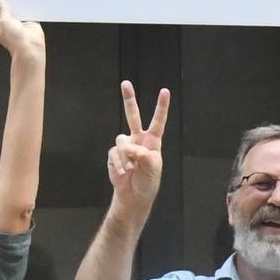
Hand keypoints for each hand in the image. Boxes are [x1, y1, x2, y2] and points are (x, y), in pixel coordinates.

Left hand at [0, 0, 45, 60]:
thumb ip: (2, 10)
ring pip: (14, 11)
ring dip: (14, 5)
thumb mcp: (4, 21)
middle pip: (2, 12)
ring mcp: (17, 24)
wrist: (31, 47)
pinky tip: (24, 1)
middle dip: (2, 4)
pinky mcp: (27, 23)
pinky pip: (25, 12)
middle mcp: (6, 26)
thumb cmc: (15, 41)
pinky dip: (25, 7)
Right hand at [107, 80, 169, 209]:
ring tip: (130, 169)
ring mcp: (126, 146)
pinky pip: (114, 153)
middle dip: (129, 99)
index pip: (158, 121)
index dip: (161, 107)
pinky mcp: (114, 154)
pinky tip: (123, 173)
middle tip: (125, 83)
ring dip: (126, 156)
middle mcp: (138, 139)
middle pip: (132, 115)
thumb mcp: (152, 168)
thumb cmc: (148, 181)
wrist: (134, 196)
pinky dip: (118, 164)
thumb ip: (143, 154)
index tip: (165, 91)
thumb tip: (129, 147)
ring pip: (121, 140)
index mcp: (153, 141)